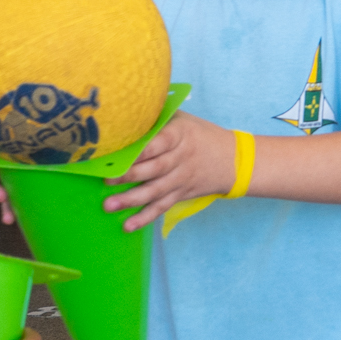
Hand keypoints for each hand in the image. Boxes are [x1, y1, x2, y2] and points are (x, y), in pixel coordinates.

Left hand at [102, 112, 234, 232]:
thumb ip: (157, 117)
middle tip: (106, 179)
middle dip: (129, 175)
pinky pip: (161, 207)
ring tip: (109, 205)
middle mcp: (181, 158)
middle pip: (154, 169)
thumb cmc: (199, 133)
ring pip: (155, 191)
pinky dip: (145, 218)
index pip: (159, 143)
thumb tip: (123, 113)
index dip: (140, 150)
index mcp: (180, 135)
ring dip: (131, 200)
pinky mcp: (180, 194)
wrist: (234, 160)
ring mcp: (181, 179)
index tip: (119, 154)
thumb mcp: (182, 118)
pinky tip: (128, 226)